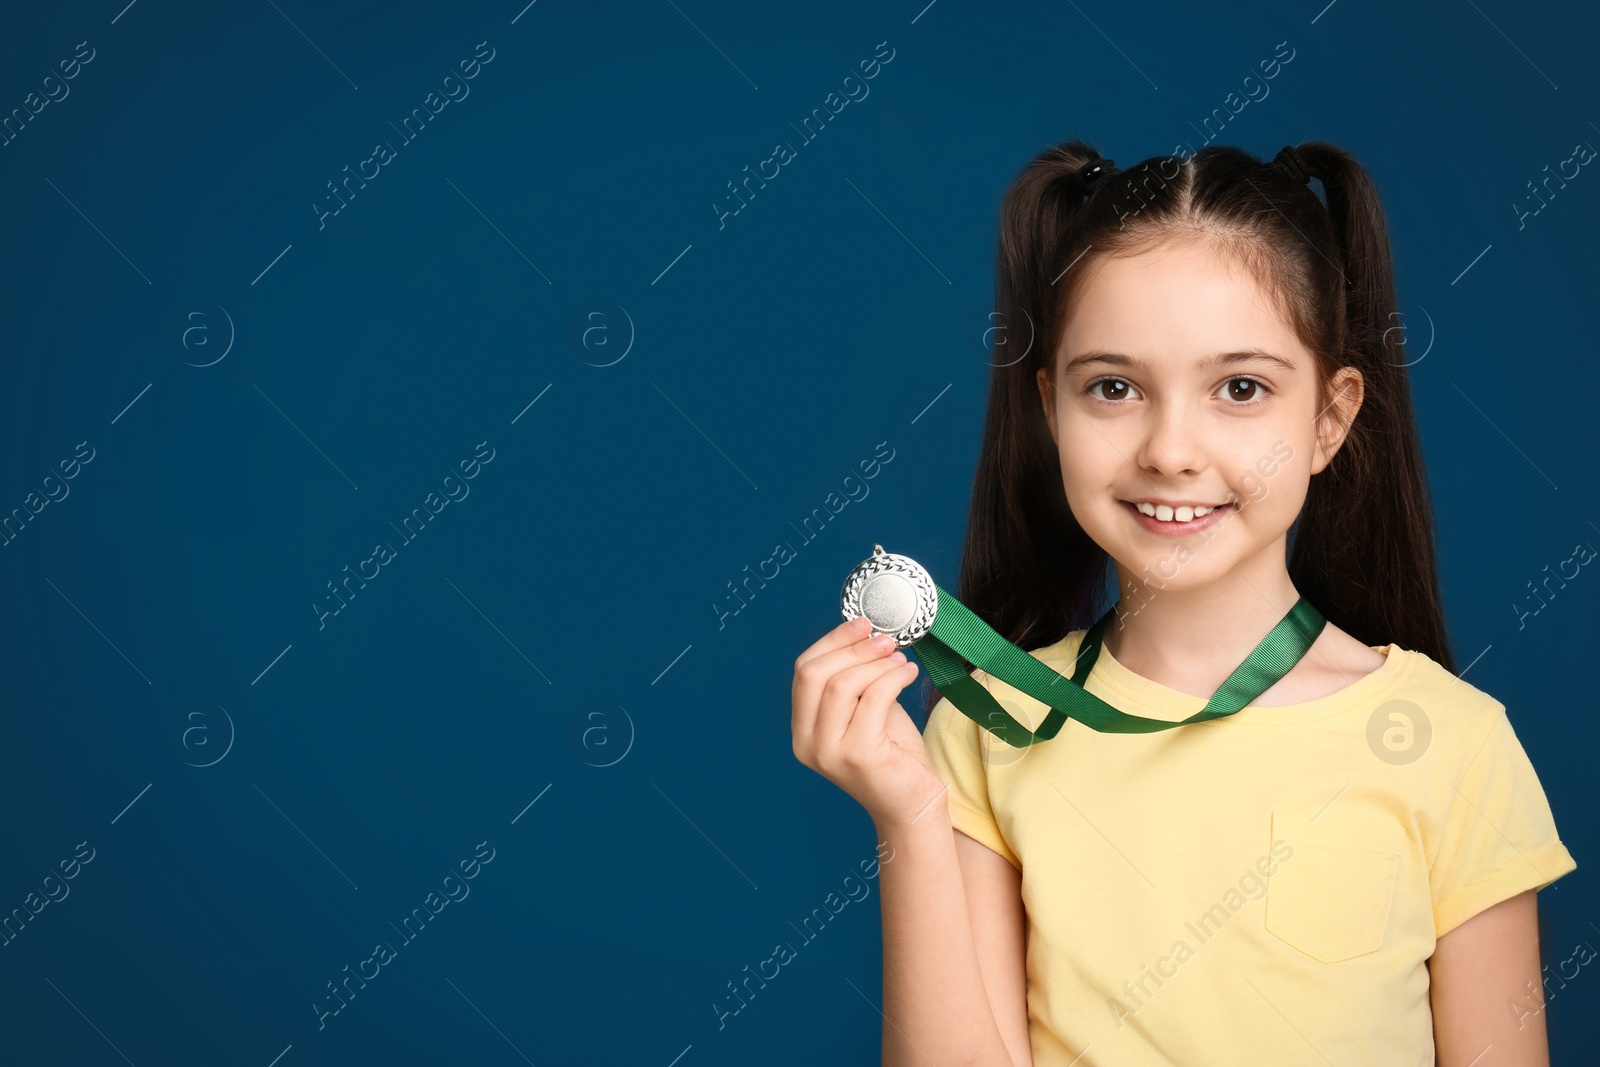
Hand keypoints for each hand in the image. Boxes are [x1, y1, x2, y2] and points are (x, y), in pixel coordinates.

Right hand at [792, 616, 947, 827]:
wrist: (913, 805)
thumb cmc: (893, 756)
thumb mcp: (865, 712)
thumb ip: (856, 681)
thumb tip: (867, 635)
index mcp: (804, 730)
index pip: (804, 671)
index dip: (832, 641)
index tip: (862, 624)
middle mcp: (808, 742)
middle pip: (815, 674)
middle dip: (852, 648)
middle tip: (885, 639)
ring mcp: (829, 751)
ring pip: (843, 684)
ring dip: (876, 663)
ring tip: (900, 659)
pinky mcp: (858, 755)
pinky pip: (874, 699)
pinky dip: (893, 678)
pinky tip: (909, 674)